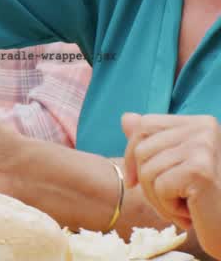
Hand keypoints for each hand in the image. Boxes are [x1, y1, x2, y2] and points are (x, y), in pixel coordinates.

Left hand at [123, 113, 220, 250]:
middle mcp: (204, 128)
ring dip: (158, 200)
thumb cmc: (205, 200)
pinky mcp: (201, 170)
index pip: (146, 125)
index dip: (131, 154)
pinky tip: (191, 213)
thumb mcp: (177, 166)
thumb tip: (126, 118)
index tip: (133, 182)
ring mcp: (204, 147)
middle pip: (142, 149)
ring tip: (184, 208)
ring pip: (148, 171)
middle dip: (145, 183)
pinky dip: (169, 208)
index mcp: (199, 123)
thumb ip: (153, 141)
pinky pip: (160, 188)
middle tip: (171, 201)